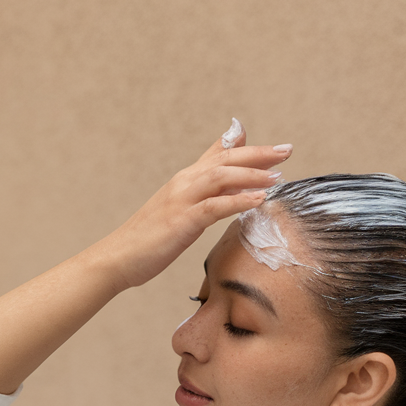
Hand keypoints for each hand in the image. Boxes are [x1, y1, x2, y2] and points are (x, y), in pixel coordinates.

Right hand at [103, 122, 292, 289]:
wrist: (117, 258)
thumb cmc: (148, 241)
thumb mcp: (179, 213)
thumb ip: (202, 198)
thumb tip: (228, 191)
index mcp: (184, 180)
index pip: (218, 154)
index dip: (246, 146)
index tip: (274, 147)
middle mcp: (183, 183)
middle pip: (225, 159)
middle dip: (258, 153)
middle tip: (287, 150)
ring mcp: (181, 200)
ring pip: (222, 177)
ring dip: (252, 174)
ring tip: (278, 175)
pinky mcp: (181, 221)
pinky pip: (214, 206)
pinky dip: (238, 201)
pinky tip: (258, 200)